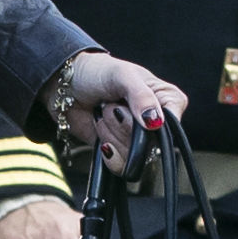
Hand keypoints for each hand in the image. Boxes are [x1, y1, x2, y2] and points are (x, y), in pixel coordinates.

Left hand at [61, 51, 187, 173]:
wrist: (65, 86)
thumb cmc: (97, 71)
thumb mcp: (121, 74)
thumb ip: (141, 95)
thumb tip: (156, 122)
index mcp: (165, 98)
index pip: (172, 123)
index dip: (152, 124)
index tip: (134, 113)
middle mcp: (155, 121)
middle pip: (151, 143)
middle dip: (124, 126)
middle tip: (111, 106)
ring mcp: (137, 139)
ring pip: (135, 156)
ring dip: (111, 135)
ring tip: (103, 115)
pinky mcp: (120, 151)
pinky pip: (122, 166)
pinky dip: (109, 155)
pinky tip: (102, 140)